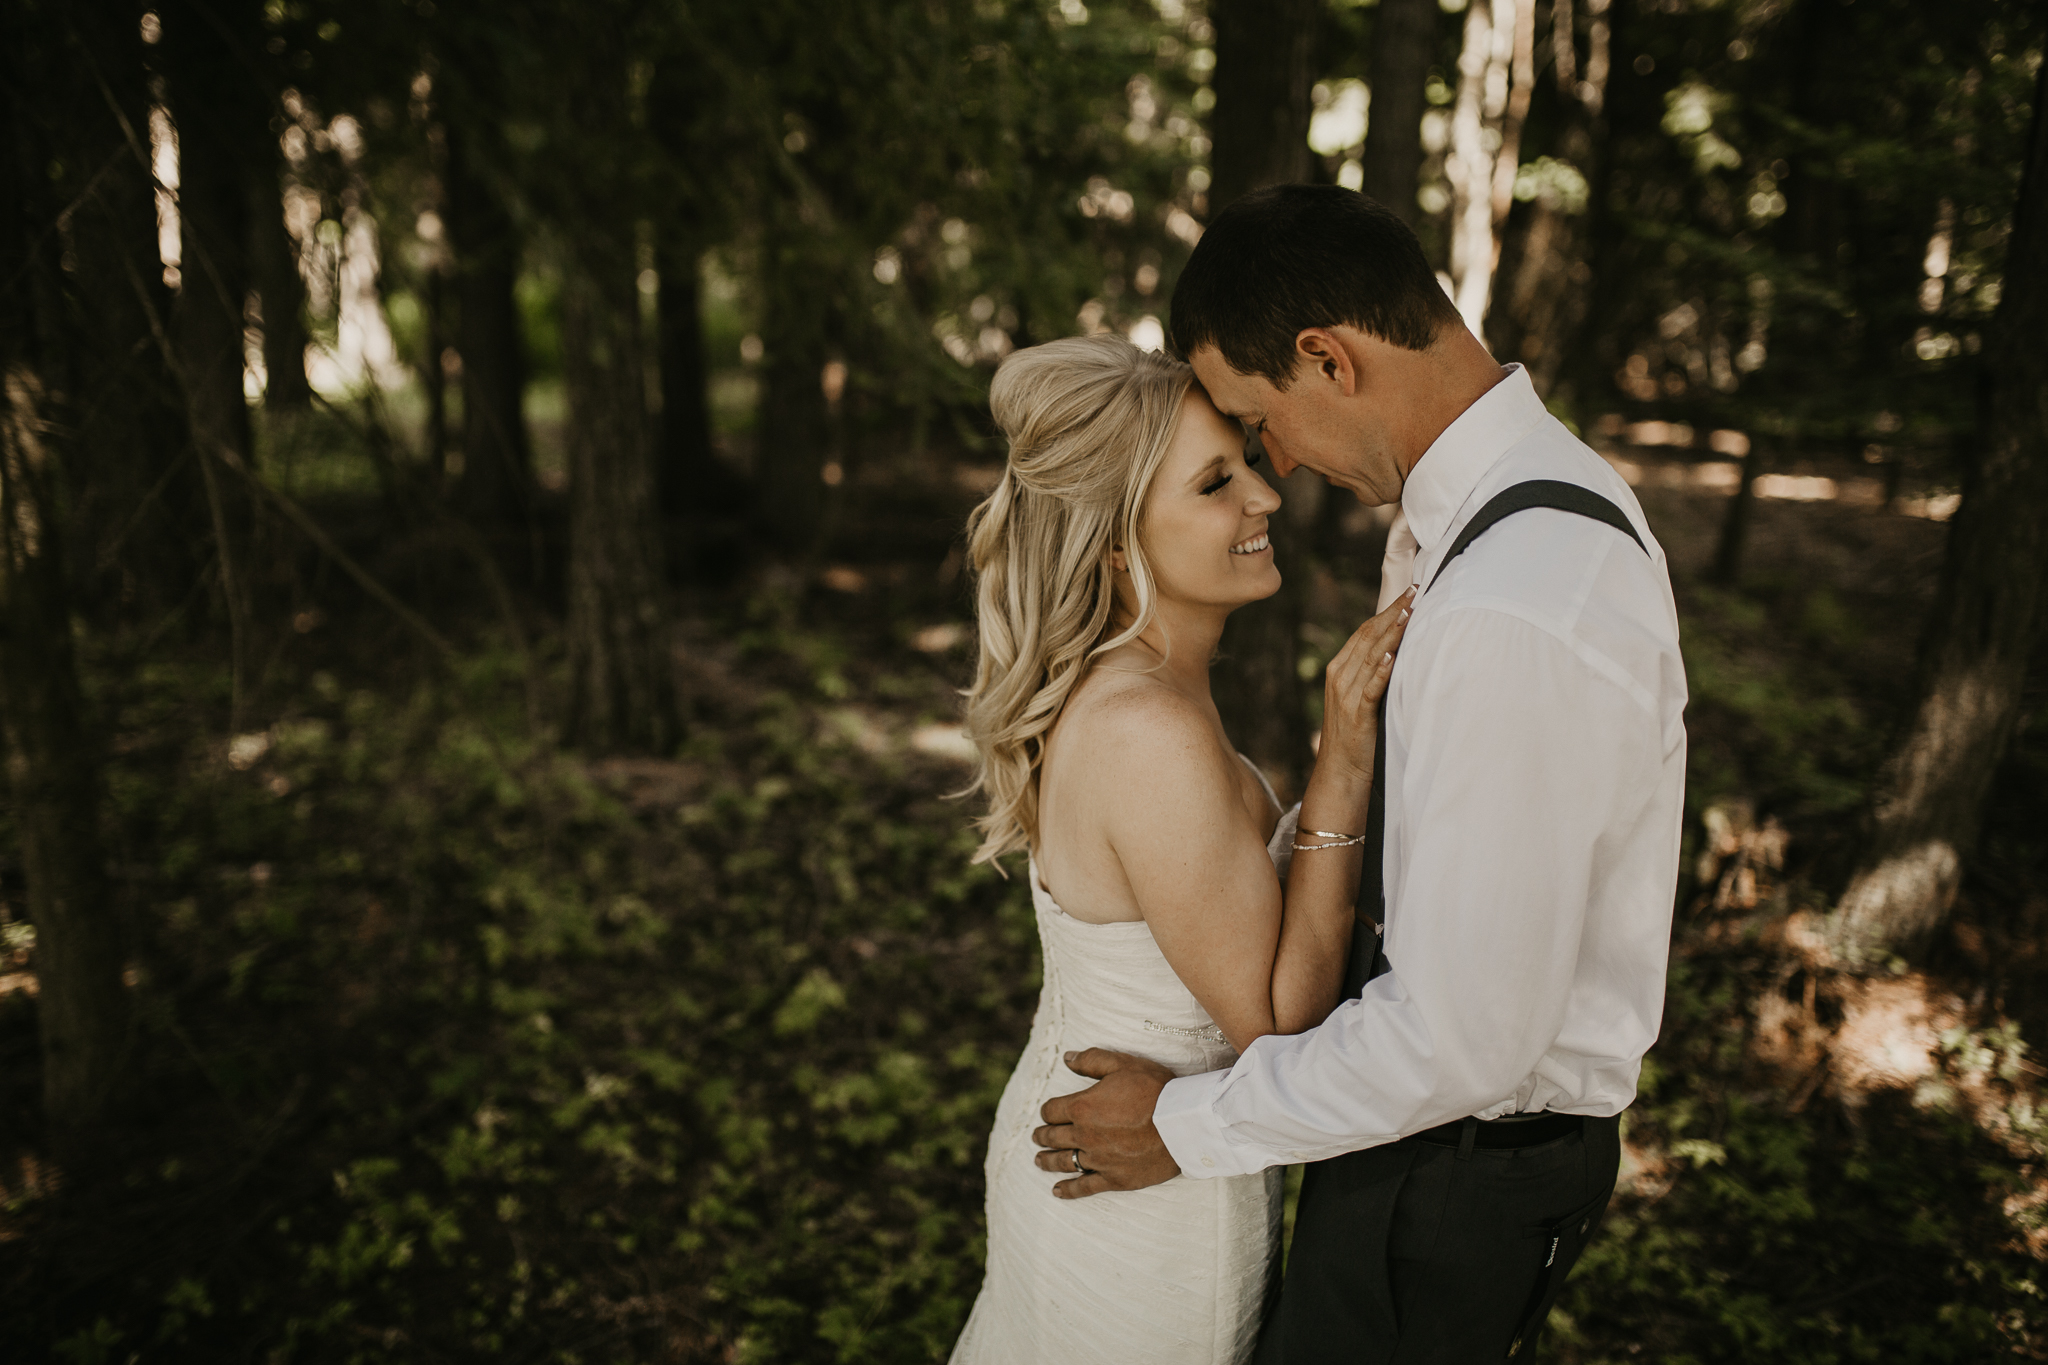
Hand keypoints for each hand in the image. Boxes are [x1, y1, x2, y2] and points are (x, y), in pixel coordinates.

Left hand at [1031, 1049, 1180, 1198]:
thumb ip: (1091, 1060)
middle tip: (1037, 1137)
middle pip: (1054, 1137)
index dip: (1048, 1110)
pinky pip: (1085, 1187)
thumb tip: (1067, 1058)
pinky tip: (1057, 1191)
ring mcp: (1098, 1159)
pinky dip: (1068, 1190)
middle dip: (1043, 1135)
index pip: (1052, 1110)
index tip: (1049, 1112)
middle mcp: (1085, 1135)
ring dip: (1047, 1161)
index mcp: (1083, 1106)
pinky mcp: (1114, 1178)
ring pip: (1064, 1162)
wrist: (1183, 1124)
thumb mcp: (1123, 1064)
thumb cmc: (1155, 1089)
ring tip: (1039, 1161)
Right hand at [1313, 586, 1411, 792]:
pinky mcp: (1356, 715)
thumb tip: (1399, 650)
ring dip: (1392, 633)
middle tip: (1417, 592)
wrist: (1339, 774)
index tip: (1411, 593)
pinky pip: (1370, 688)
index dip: (1388, 610)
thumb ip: (1374, 674)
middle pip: (1368, 636)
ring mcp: (1346, 695)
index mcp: (1340, 670)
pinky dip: (1381, 670)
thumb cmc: (1356, 737)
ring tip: (1410, 612)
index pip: (1365, 631)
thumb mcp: (1361, 699)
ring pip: (1370, 655)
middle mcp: (1340, 677)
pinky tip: (1393, 655)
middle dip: (1394, 612)